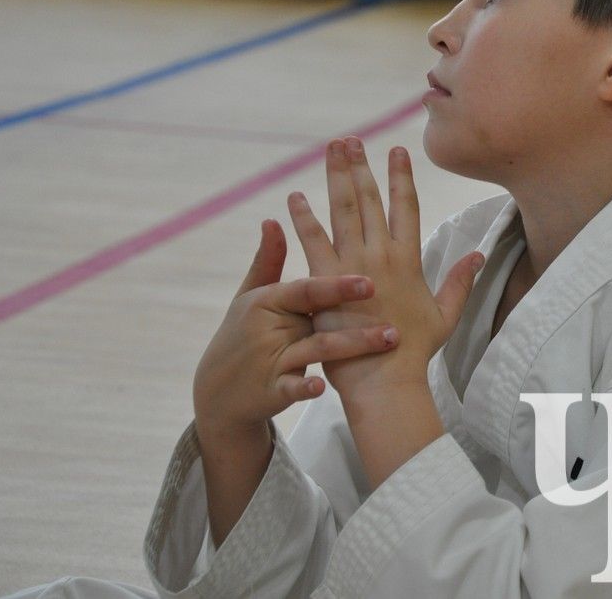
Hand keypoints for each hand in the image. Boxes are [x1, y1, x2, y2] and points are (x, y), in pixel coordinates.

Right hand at [192, 218, 395, 441]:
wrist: (217, 389)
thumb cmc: (241, 332)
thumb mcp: (250, 296)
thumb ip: (267, 260)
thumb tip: (272, 219)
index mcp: (268, 301)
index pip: (308, 290)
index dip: (338, 286)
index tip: (371, 283)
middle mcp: (269, 329)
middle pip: (321, 321)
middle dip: (358, 321)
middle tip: (394, 324)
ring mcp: (271, 361)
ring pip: (317, 352)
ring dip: (353, 347)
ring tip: (387, 343)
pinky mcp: (271, 391)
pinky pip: (292, 388)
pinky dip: (305, 387)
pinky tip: (322, 387)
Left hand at [287, 138, 483, 395]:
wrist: (386, 378)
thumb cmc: (415, 351)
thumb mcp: (446, 314)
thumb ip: (461, 281)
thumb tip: (480, 255)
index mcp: (409, 259)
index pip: (407, 207)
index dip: (402, 177)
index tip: (397, 151)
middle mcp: (381, 255)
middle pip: (371, 199)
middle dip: (361, 166)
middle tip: (351, 139)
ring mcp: (353, 265)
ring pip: (344, 210)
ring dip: (335, 178)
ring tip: (330, 151)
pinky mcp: (326, 281)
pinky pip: (313, 241)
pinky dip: (303, 218)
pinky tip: (294, 197)